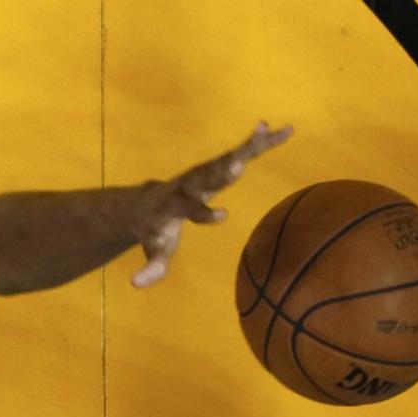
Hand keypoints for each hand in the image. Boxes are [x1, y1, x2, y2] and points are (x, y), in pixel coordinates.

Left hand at [132, 121, 292, 286]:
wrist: (144, 203)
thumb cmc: (153, 231)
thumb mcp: (153, 251)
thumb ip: (151, 268)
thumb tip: (136, 284)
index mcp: (173, 205)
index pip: (188, 208)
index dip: (203, 213)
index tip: (222, 216)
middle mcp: (188, 185)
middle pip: (206, 176)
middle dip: (221, 172)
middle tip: (239, 164)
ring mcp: (202, 173)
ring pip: (225, 158)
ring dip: (247, 146)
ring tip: (268, 130)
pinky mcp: (215, 168)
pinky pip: (240, 154)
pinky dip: (260, 143)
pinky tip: (281, 130)